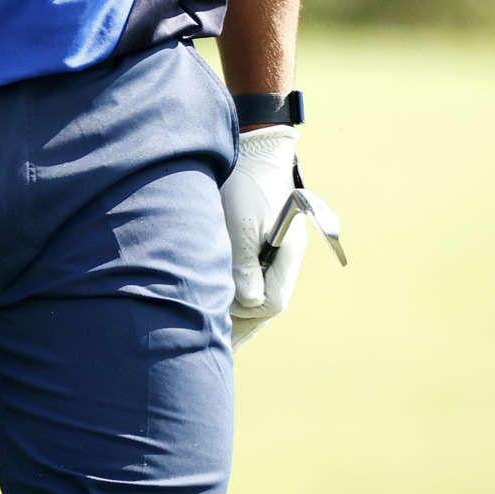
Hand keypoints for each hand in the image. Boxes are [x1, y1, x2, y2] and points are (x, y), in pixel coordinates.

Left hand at [220, 125, 307, 346]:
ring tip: (207, 335)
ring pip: (257, 298)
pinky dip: (234, 300)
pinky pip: (250, 284)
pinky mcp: (259, 250)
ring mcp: (273, 256)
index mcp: (287, 253)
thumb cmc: (245, 182)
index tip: (219, 307)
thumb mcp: (240, 222)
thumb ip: (243, 264)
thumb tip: (248, 304)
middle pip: (266, 306)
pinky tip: (216, 313)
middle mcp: (283, 259)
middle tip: (209, 342)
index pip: (272, 301)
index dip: (246, 311)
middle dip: (239, 324)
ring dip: (235, 314)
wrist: (253, 151)